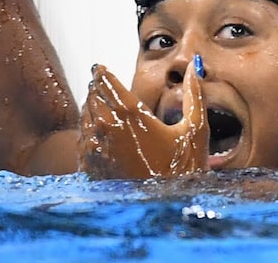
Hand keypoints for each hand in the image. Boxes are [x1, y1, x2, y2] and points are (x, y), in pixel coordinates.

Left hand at [78, 63, 208, 178]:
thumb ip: (194, 96)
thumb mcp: (195, 131)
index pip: (105, 81)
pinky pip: (81, 139)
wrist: (166, 209)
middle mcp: (107, 127)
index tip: (100, 68)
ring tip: (102, 109)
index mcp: (130, 114)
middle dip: (97, 89)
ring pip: (84, 116)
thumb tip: (194, 68)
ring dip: (92, 109)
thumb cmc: (182, 170)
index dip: (101, 72)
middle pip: (92, 96)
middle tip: (102, 87)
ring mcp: (95, 147)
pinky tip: (99, 136)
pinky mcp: (89, 165)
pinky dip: (88, 133)